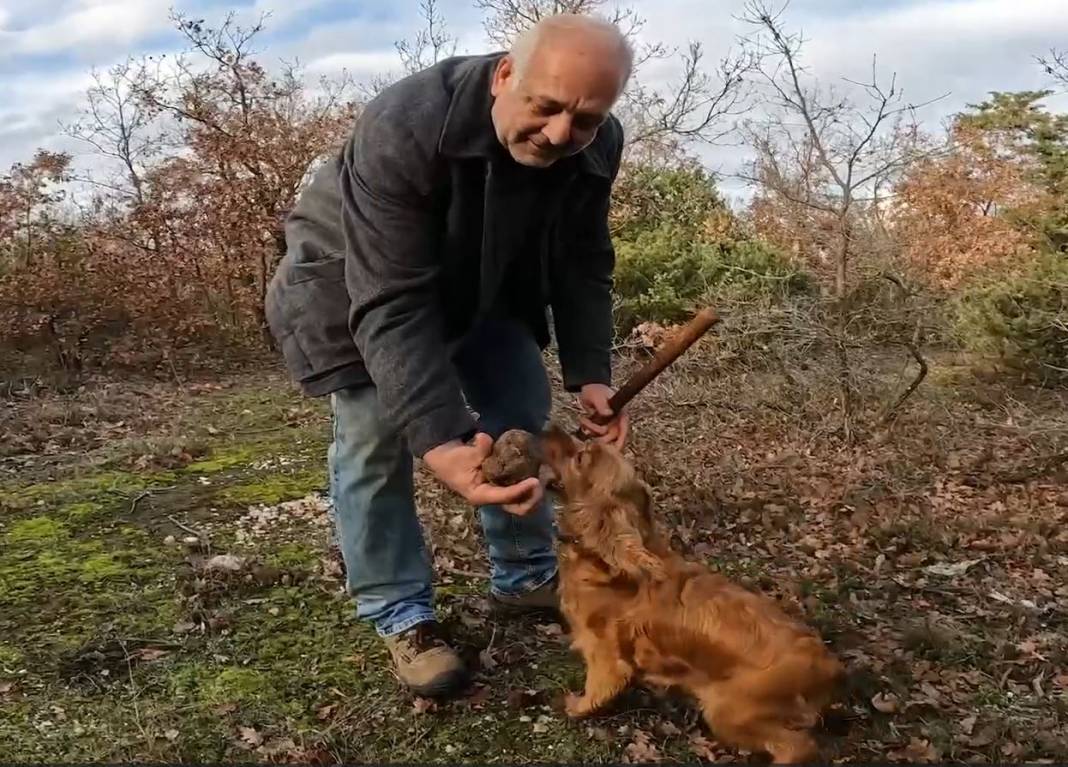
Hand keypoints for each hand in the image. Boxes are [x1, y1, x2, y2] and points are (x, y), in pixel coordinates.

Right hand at [423, 434, 543, 515]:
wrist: (445, 459)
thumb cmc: (453, 459)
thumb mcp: (463, 454)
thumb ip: (477, 448)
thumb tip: (485, 439)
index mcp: (480, 494)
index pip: (504, 497)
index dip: (521, 490)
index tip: (535, 481)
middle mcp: (492, 498)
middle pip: (517, 508)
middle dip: (532, 499)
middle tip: (542, 483)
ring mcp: (499, 493)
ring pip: (522, 503)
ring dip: (535, 495)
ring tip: (545, 479)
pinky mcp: (503, 486)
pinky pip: (521, 492)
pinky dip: (531, 487)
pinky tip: (540, 474)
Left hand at [577, 383, 628, 448]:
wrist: (588, 387)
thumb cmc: (596, 389)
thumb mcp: (598, 396)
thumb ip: (602, 405)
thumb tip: (609, 414)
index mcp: (621, 414)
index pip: (623, 430)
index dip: (620, 441)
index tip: (615, 450)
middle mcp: (616, 421)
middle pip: (612, 437)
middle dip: (600, 436)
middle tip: (588, 431)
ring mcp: (608, 424)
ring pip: (602, 436)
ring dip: (592, 430)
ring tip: (583, 419)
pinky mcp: (600, 426)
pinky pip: (595, 434)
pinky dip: (588, 430)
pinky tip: (583, 420)